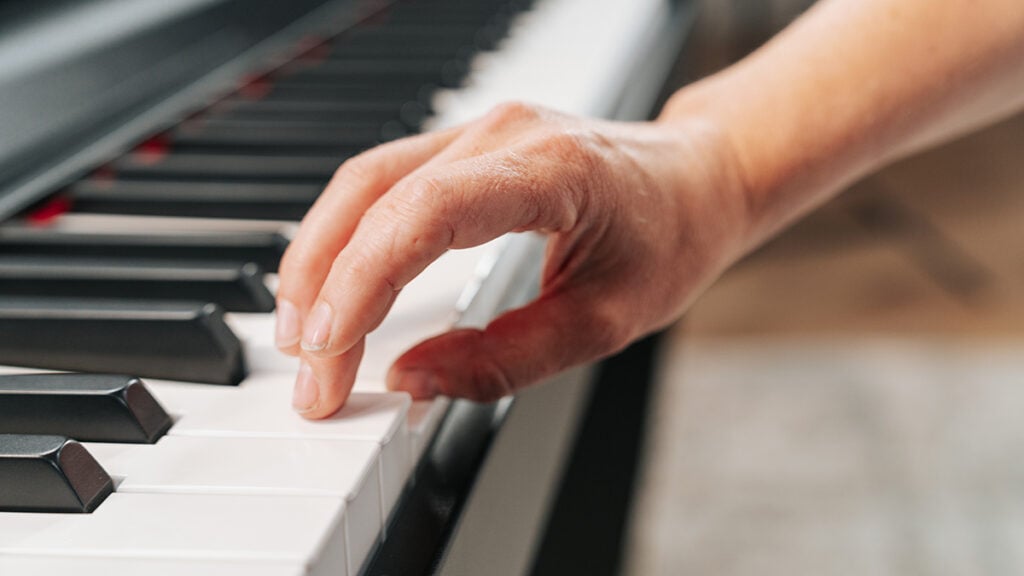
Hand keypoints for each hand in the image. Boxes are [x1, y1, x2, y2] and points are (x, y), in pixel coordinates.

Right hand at [274, 101, 751, 417]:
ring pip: (364, 182)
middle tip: (311, 376)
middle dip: (323, 288)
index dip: (364, 282)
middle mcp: (503, 133)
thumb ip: (507, 360)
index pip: (425, 214)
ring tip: (304, 337)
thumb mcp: (605, 323)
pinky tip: (334, 285)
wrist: (699, 178)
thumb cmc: (670, 239)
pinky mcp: (467, 145)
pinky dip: (346, 236)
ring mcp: (480, 130)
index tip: (332, 353)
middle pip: (373, 194)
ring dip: (320, 258)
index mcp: (550, 169)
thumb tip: (412, 383)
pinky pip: (384, 182)